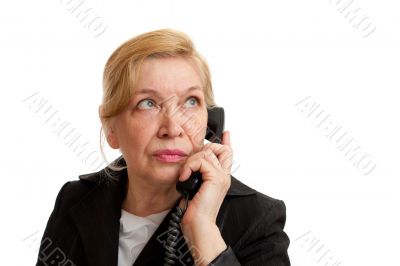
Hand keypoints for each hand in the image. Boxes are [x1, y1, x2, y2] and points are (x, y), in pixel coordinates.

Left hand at [177, 130, 232, 263]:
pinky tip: (185, 178)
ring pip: (206, 153)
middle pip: (217, 148)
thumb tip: (188, 166)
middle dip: (201, 150)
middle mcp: (224, 176)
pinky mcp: (216, 178)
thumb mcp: (193, 189)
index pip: (227, 155)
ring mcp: (222, 176)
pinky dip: (189, 167)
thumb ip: (195, 176)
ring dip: (190, 162)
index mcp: (220, 178)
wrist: (198, 226)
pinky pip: (201, 160)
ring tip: (185, 176)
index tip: (226, 133)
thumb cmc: (194, 213)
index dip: (226, 142)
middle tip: (190, 165)